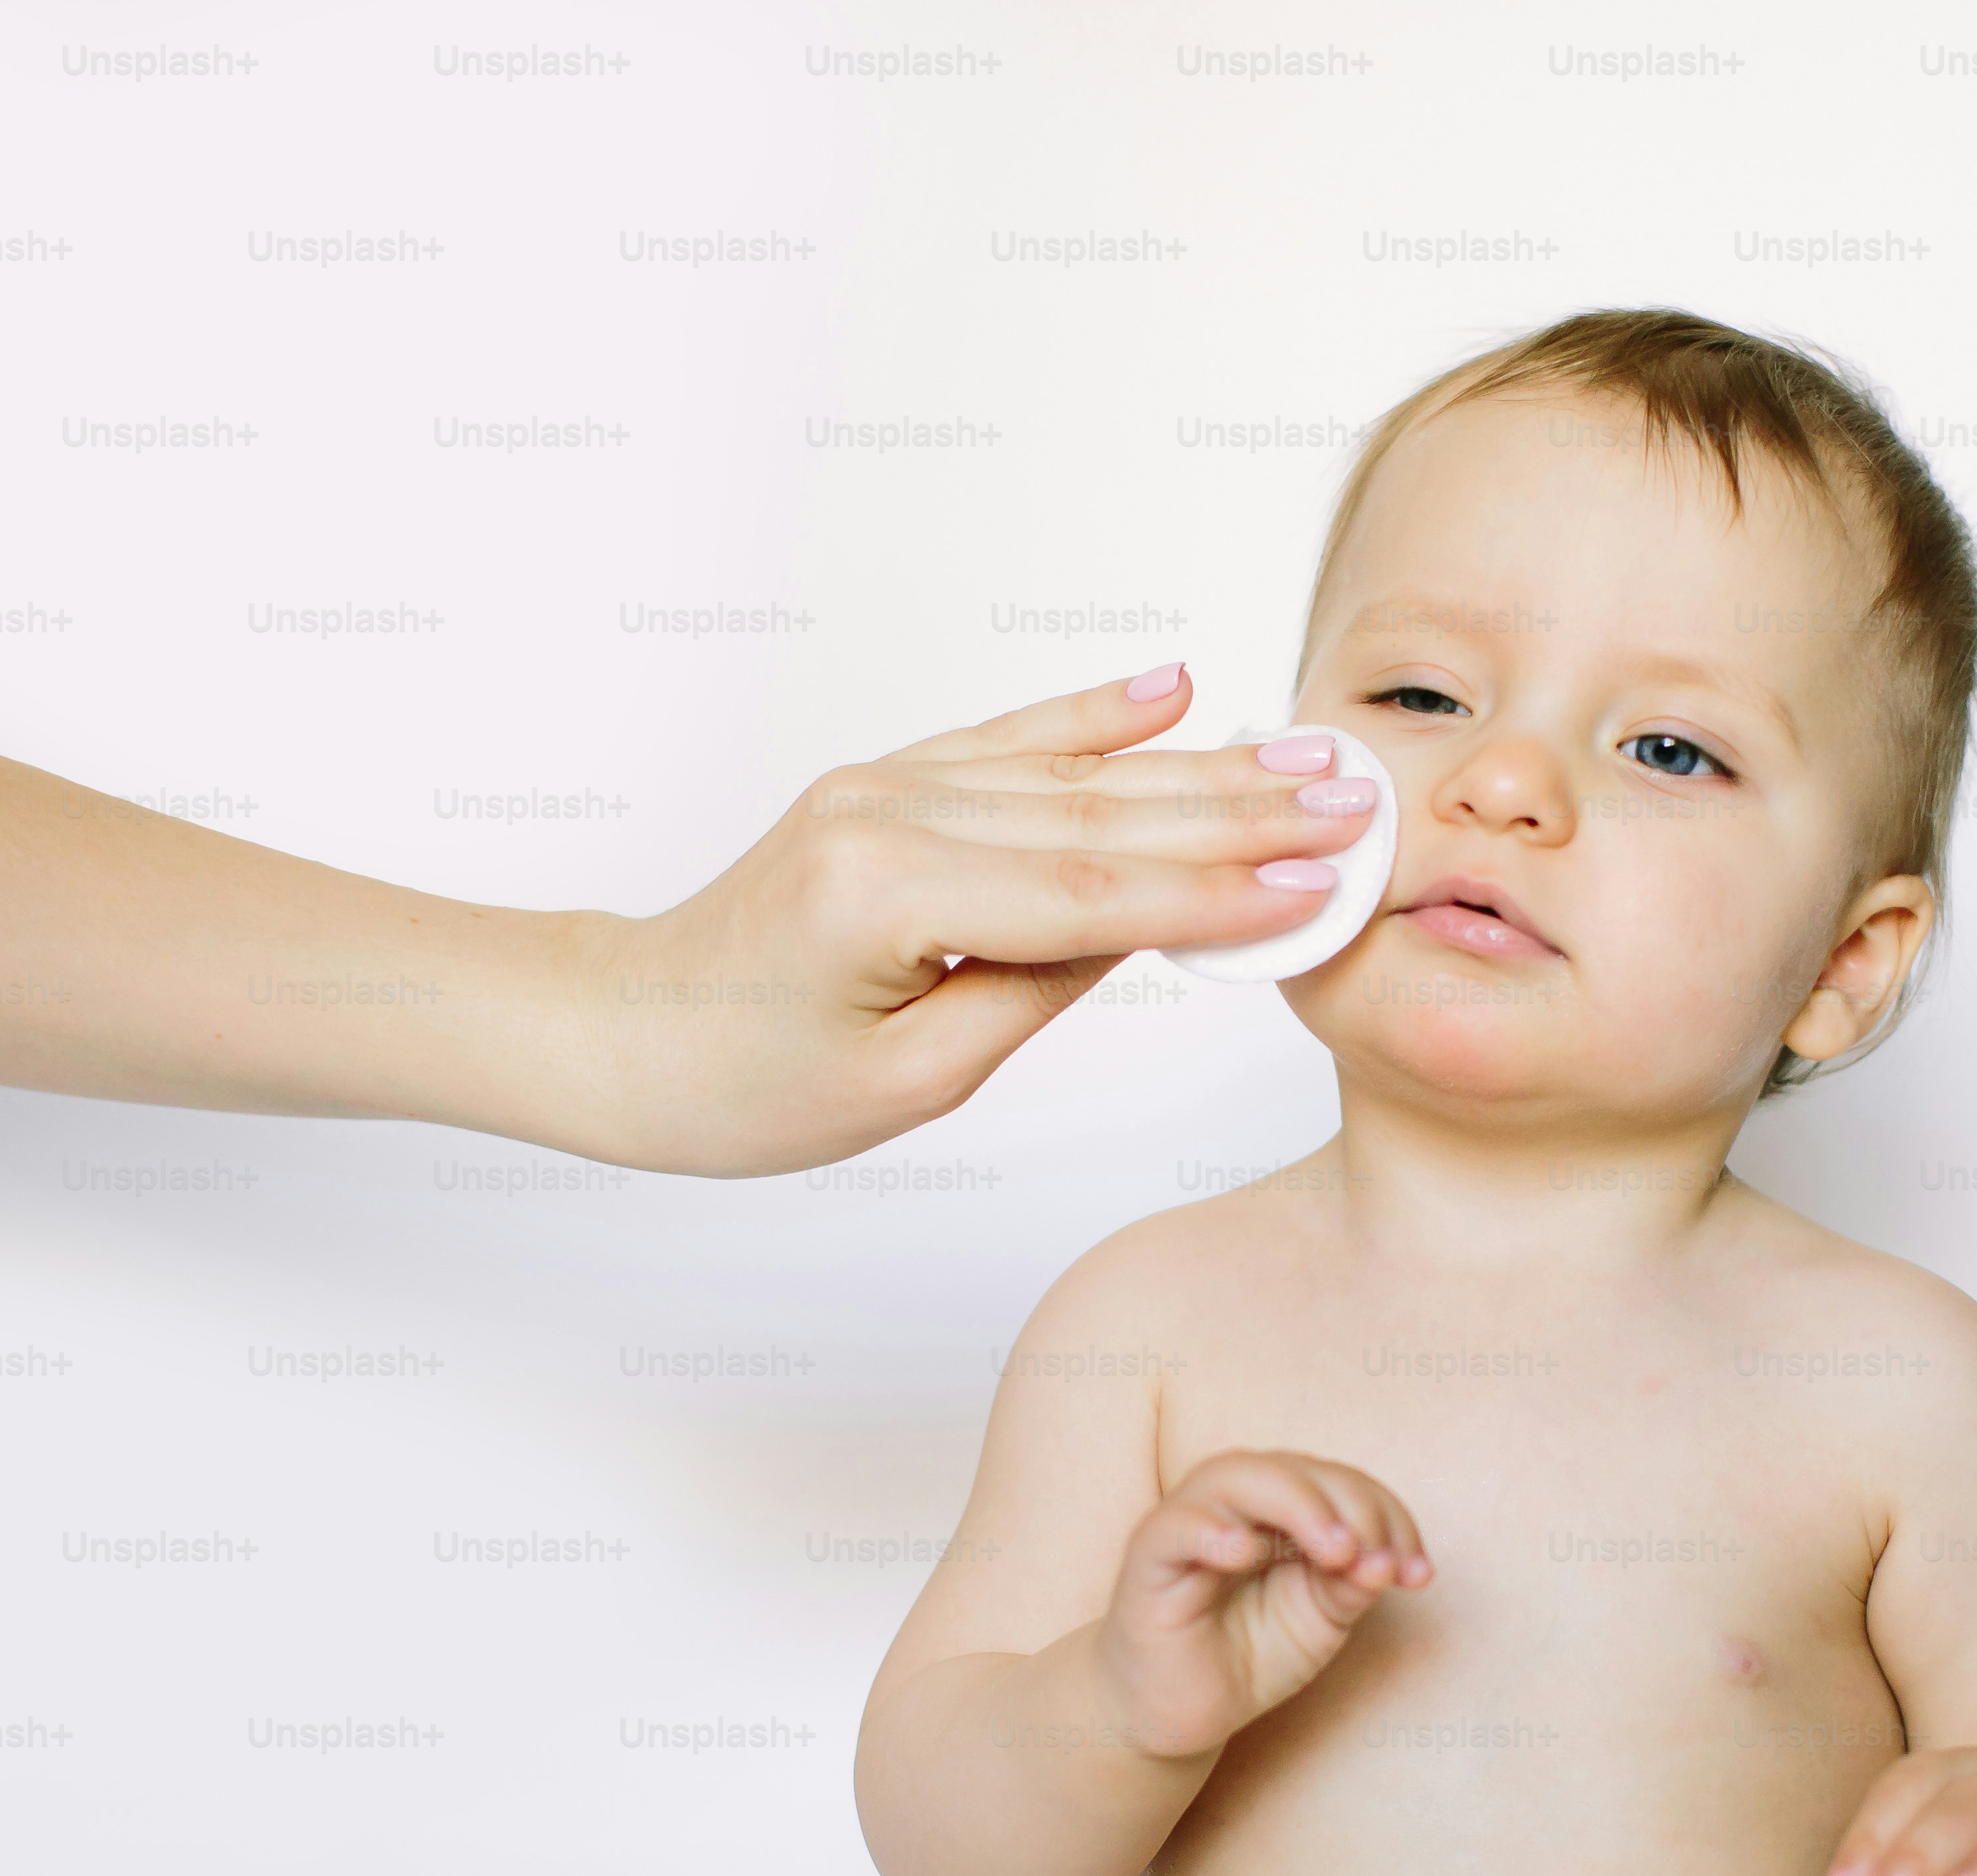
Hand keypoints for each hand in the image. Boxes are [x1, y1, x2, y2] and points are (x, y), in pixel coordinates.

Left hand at [581, 666, 1372, 1172]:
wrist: (620, 1030)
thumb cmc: (741, 1085)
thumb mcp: (905, 1082)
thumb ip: (1029, 995)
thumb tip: (1142, 927)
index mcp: (889, 897)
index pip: (1092, 899)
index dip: (1216, 895)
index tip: (1321, 884)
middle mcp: (890, 815)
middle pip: (1101, 819)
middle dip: (1242, 813)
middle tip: (1356, 799)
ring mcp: (887, 785)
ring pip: (1075, 778)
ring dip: (1201, 768)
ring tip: (1306, 757)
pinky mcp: (887, 782)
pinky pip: (1013, 741)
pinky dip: (1097, 715)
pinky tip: (1173, 688)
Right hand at [1093, 1452, 1432, 1759]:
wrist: (1179, 1713)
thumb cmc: (1248, 1653)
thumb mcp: (1320, 1622)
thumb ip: (1352, 1586)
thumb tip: (1389, 1564)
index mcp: (1285, 1506)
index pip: (1346, 1485)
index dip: (1391, 1519)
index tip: (1420, 1577)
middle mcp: (1238, 1499)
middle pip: (1300, 1470)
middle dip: (1353, 1510)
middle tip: (1376, 1563)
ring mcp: (1191, 1521)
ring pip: (1239, 1476)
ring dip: (1297, 1506)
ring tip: (1335, 1552)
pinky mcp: (1150, 1555)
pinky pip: (1178, 1525)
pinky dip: (1212, 1529)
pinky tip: (1244, 1553)